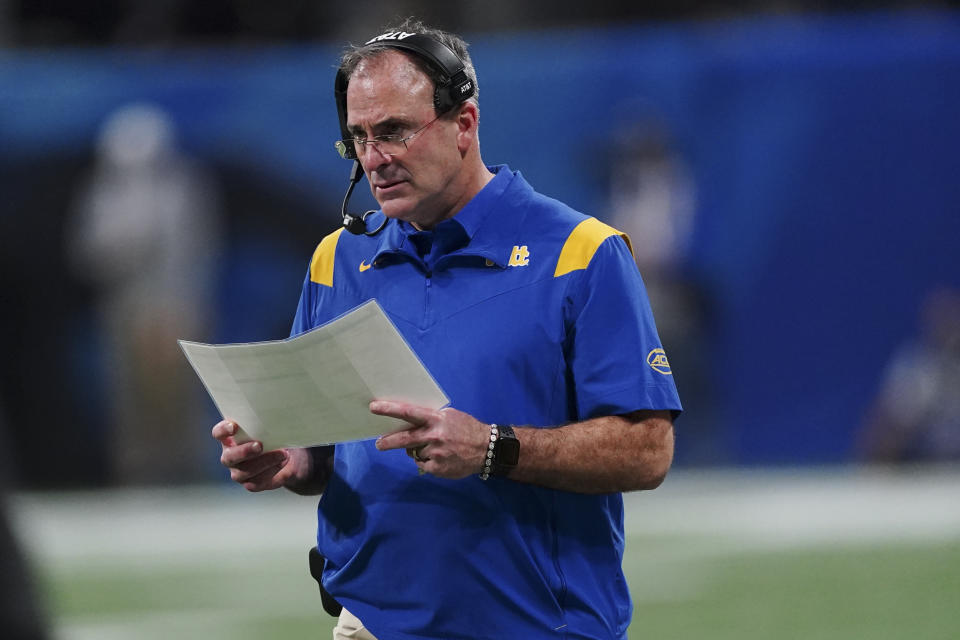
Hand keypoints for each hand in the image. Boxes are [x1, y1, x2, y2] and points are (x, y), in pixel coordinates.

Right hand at [212, 420, 310, 491]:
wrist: (287, 456)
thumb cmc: (274, 436)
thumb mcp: (270, 426)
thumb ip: (267, 422)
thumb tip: (275, 416)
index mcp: (230, 438)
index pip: (219, 433)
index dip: (223, 430)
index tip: (234, 426)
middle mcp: (230, 456)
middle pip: (229, 457)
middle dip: (244, 451)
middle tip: (260, 445)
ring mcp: (239, 472)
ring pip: (245, 472)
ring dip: (264, 462)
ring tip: (283, 454)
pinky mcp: (251, 484)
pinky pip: (258, 482)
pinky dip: (272, 472)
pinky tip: (282, 463)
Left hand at [372, 401, 489, 478]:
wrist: (486, 448)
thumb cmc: (466, 429)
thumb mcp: (449, 416)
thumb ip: (430, 419)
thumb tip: (409, 423)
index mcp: (436, 419)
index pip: (408, 412)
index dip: (389, 410)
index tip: (374, 407)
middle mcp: (433, 436)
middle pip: (404, 439)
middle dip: (388, 442)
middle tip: (379, 444)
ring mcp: (435, 453)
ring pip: (415, 452)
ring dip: (420, 450)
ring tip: (438, 448)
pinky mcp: (437, 468)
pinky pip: (423, 463)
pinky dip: (428, 461)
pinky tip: (442, 457)